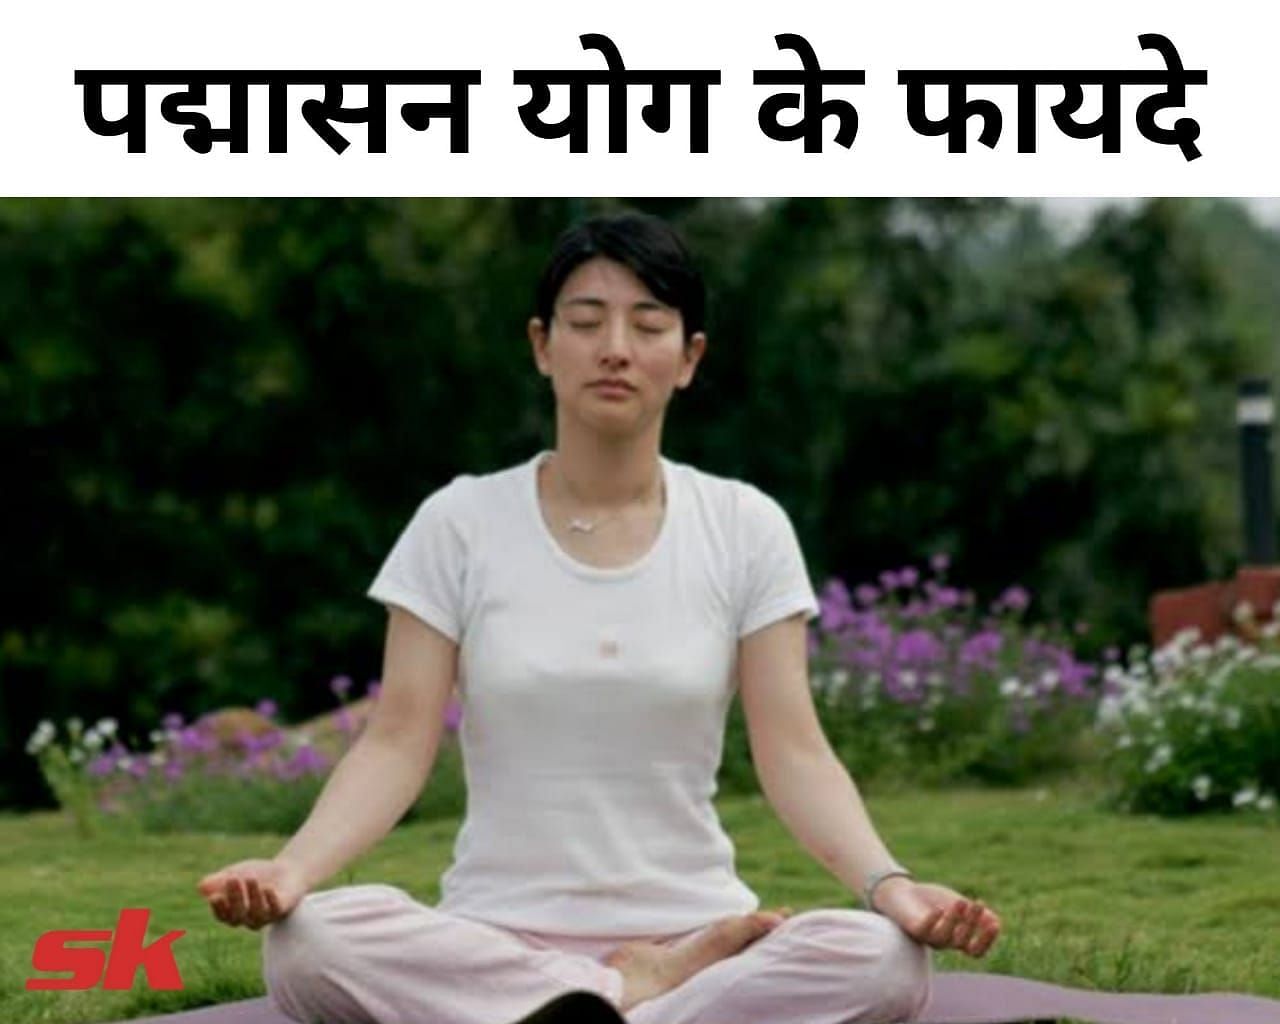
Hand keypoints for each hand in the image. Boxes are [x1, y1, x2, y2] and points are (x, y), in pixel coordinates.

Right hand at [197, 859, 307, 929]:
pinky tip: (268, 889)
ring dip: (253, 897)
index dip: (218, 909)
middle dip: (234, 897)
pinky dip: (271, 900)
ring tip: (250, 878)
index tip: (214, 896)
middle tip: (233, 878)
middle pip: (238, 915)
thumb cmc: (256, 874)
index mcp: (234, 913)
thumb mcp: (235, 873)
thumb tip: (201, 887)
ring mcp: (267, 916)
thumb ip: (219, 880)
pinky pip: (276, 910)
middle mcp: (249, 919)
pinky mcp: (283, 910)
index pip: (223, 916)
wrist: (286, 870)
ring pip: (257, 914)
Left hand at [869, 878, 1000, 957]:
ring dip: (955, 920)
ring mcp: (928, 937)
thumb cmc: (931, 900)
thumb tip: (996, 921)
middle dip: (972, 923)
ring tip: (960, 901)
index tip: (995, 924)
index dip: (986, 941)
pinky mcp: (913, 929)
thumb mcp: (957, 904)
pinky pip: (924, 931)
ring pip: (945, 938)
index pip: (975, 951)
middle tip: (977, 903)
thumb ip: (974, 914)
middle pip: (963, 942)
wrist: (902, 892)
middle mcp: (943, 942)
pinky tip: (939, 909)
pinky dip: (933, 921)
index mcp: (956, 939)